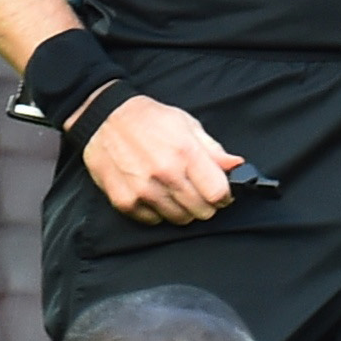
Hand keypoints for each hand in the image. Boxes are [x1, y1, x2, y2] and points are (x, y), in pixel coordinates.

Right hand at [82, 95, 242, 225]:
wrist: (103, 119)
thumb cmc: (147, 120)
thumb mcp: (186, 124)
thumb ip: (214, 150)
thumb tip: (237, 166)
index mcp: (185, 153)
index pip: (218, 193)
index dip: (224, 195)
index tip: (221, 192)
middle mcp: (165, 174)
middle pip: (202, 211)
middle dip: (205, 203)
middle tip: (197, 190)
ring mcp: (144, 191)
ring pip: (179, 219)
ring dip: (182, 209)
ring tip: (173, 189)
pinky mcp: (126, 201)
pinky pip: (154, 221)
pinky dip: (159, 212)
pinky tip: (155, 193)